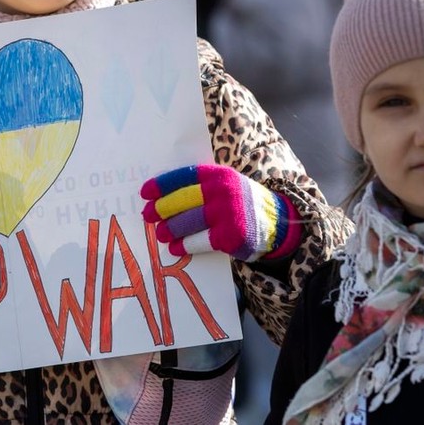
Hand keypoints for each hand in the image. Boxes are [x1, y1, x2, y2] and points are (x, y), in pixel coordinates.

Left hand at [141, 165, 301, 261]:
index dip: (162, 184)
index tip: (145, 192)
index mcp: (220, 175)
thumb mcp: (228, 186)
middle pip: (183, 200)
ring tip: (160, 234)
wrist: (278, 224)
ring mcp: (228, 214)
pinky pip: (201, 241)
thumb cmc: (244, 204)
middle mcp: (224, 192)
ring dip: (171, 229)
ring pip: (189, 221)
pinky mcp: (231, 236)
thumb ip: (204, 186)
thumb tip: (165, 196)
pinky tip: (176, 248)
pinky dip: (185, 245)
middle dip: (162, 208)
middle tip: (147, 216)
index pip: (185, 176)